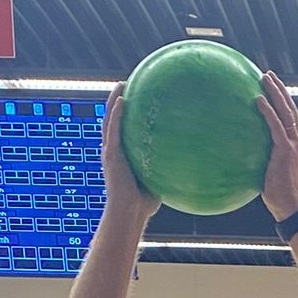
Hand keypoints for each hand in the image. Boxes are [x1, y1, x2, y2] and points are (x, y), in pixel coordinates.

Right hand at [101, 85, 160, 224]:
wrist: (128, 213)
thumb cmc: (144, 204)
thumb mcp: (157, 181)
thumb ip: (166, 169)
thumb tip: (188, 163)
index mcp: (122, 156)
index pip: (122, 130)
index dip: (125, 115)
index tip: (135, 98)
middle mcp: (113, 151)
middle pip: (112, 120)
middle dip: (117, 101)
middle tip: (126, 84)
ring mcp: (110, 152)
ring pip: (108, 120)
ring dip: (113, 101)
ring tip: (121, 84)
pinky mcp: (111, 155)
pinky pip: (113, 130)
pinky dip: (115, 114)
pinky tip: (121, 100)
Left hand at [258, 71, 297, 220]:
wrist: (291, 206)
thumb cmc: (279, 196)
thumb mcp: (272, 174)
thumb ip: (264, 161)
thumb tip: (244, 158)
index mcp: (296, 145)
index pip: (292, 118)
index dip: (284, 101)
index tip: (274, 89)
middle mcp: (297, 141)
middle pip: (291, 108)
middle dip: (280, 89)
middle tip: (269, 75)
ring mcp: (293, 144)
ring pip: (286, 111)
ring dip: (276, 92)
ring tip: (265, 78)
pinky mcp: (285, 149)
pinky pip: (276, 125)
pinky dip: (268, 111)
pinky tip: (258, 100)